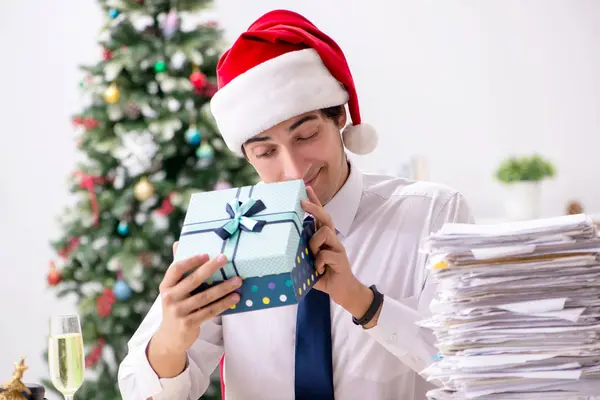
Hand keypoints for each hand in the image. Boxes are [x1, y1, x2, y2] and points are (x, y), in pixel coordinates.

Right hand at [147, 244, 240, 376]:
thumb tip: (178, 242)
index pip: (176, 269)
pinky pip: (209, 311)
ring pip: (205, 297)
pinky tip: (235, 297)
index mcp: (166, 286)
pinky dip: (224, 304)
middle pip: (193, 280)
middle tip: (225, 258)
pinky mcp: (188, 324)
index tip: (206, 254)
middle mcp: (169, 298)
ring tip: (238, 280)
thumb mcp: (173, 289)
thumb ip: (178, 269)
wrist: (170, 338)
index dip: (191, 260)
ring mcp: (178, 312)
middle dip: (210, 268)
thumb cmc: (176, 306)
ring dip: (223, 288)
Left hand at [301, 187, 378, 325]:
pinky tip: (319, 270)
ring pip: (325, 233)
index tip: (307, 188)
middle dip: (314, 207)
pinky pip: (326, 254)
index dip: (315, 202)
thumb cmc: (324, 275)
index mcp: (324, 238)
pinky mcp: (340, 258)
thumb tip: (284, 248)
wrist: (343, 291)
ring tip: (312, 256)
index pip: (320, 216)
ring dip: (314, 243)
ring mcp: (338, 248)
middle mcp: (332, 239)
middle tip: (302, 202)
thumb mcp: (308, 263)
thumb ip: (301, 254)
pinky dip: (319, 262)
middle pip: (325, 218)